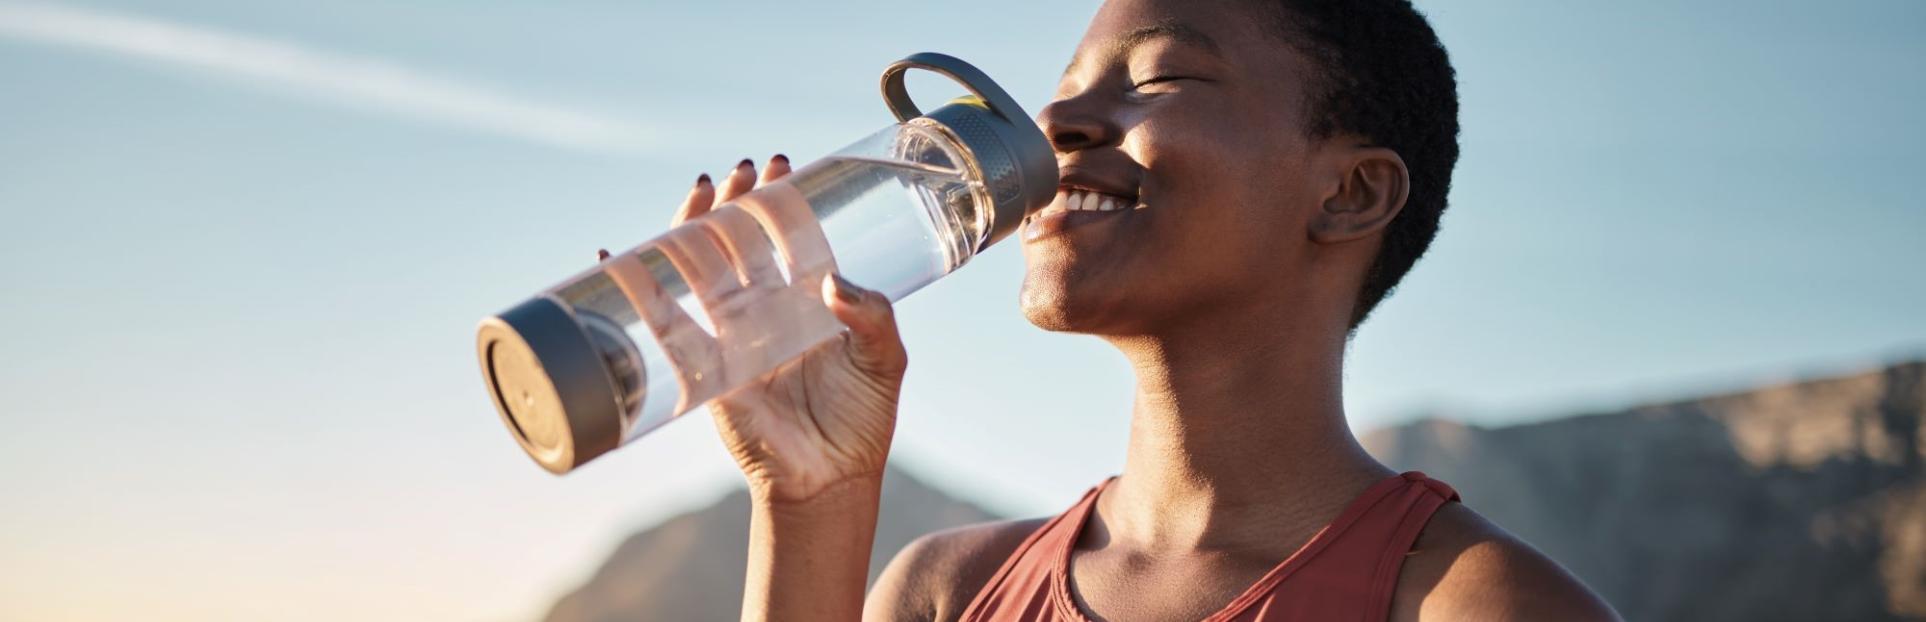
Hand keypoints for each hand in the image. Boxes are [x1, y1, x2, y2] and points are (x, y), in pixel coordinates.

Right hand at [608, 155, 907, 504]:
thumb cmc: (862, 418)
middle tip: (740, 172)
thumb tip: (833, 281)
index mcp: (807, 300)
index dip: (781, 200)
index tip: (782, 167)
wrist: (830, 478)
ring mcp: (731, 333)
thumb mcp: (885, 359)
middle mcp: (766, 309)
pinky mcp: (704, 366)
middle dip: (736, 202)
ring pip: (702, 269)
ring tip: (698, 193)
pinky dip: (638, 291)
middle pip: (739, 242)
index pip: (787, 236)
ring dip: (692, 228)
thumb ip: (874, 317)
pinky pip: (666, 324)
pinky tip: (617, 257)